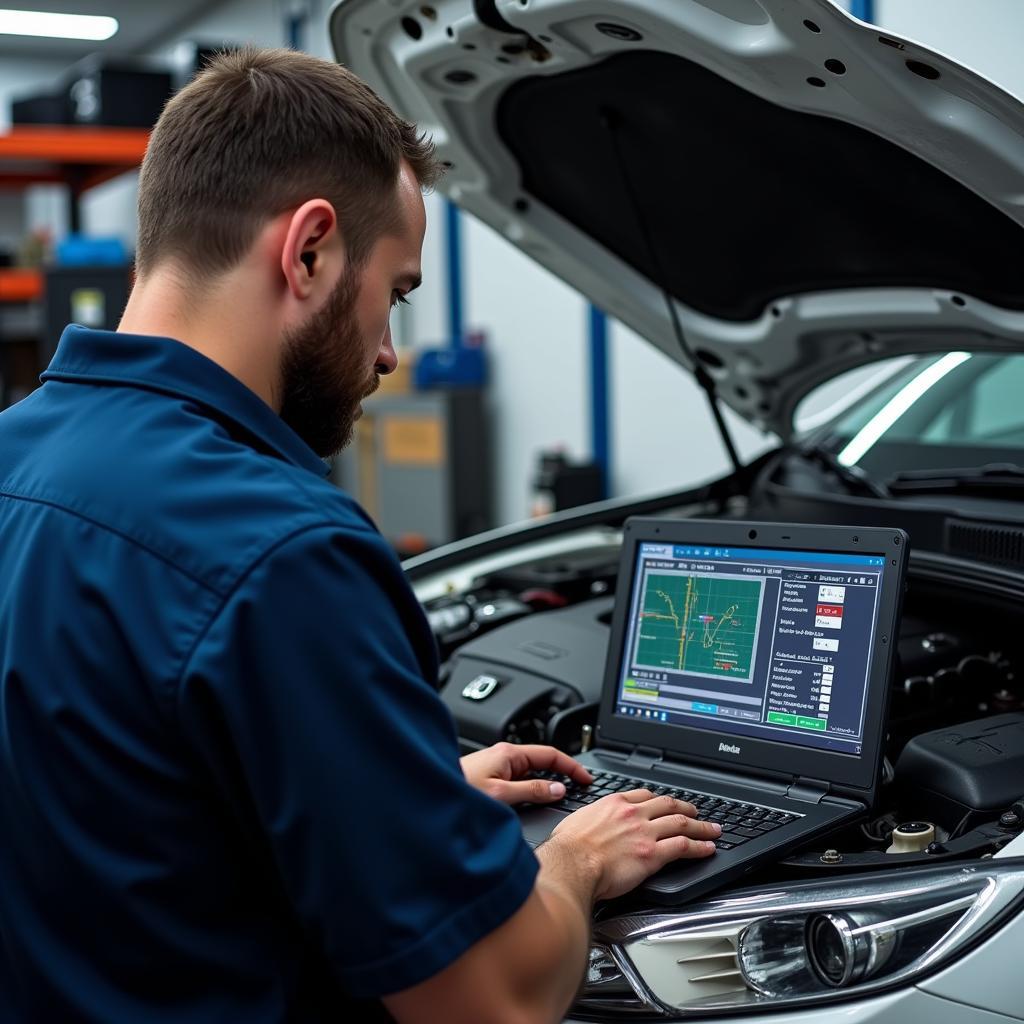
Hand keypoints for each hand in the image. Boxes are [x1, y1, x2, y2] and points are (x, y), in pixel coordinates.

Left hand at [460, 742, 592, 805]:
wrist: (430, 795)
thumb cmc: (458, 791)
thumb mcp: (501, 795)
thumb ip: (532, 790)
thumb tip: (558, 788)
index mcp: (509, 754)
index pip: (551, 754)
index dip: (572, 766)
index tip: (587, 778)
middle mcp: (503, 757)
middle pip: (543, 761)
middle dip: (562, 772)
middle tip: (580, 787)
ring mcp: (496, 766)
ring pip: (531, 771)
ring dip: (547, 781)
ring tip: (563, 794)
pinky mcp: (490, 777)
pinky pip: (519, 779)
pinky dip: (533, 786)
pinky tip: (536, 797)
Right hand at [548, 789, 719, 899]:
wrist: (571, 864)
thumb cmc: (568, 848)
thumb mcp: (576, 820)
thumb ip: (590, 819)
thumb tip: (588, 825)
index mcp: (615, 804)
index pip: (645, 796)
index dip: (660, 800)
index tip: (667, 804)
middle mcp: (633, 814)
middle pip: (668, 805)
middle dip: (686, 809)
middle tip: (696, 813)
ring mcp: (645, 833)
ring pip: (681, 824)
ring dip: (701, 827)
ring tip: (712, 830)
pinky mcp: (652, 855)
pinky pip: (683, 847)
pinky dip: (699, 847)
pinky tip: (707, 849)